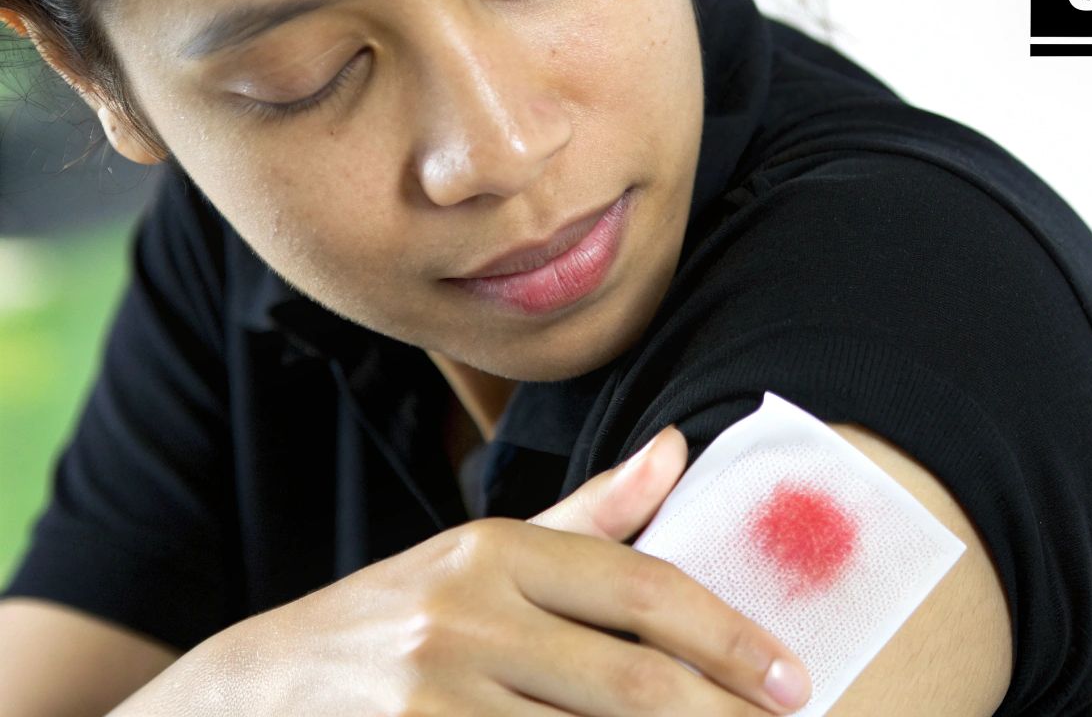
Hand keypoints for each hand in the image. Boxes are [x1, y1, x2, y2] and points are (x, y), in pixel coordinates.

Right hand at [114, 425, 813, 715]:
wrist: (245, 695)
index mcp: (497, 549)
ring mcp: (430, 693)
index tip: (797, 680)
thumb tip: (679, 448)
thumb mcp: (478, 554)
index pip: (646, 588)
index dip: (733, 638)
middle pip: (634, 681)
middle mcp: (463, 614)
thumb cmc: (391, 620)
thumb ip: (588, 515)